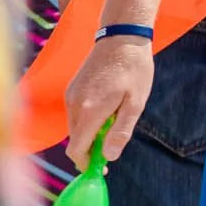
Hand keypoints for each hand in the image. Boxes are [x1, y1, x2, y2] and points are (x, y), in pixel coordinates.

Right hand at [65, 35, 153, 162]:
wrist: (122, 37)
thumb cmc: (134, 70)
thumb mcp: (135, 103)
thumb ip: (120, 132)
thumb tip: (108, 157)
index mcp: (89, 111)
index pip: (76, 150)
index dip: (86, 163)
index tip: (101, 168)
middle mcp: (74, 105)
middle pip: (74, 141)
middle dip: (90, 150)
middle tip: (111, 148)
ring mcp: (70, 95)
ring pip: (74, 127)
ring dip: (89, 134)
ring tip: (113, 123)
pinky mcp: (71, 88)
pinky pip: (75, 113)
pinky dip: (86, 120)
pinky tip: (106, 109)